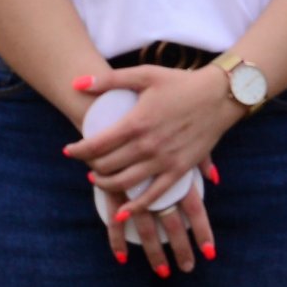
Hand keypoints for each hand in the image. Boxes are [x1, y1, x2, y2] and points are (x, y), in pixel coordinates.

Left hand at [63, 65, 235, 268]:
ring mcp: (165, 161)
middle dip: (90, 166)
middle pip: (107, 166)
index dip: (78, 150)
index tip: (68, 150)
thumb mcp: (143, 74)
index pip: (96, 145)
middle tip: (84, 162)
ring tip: (97, 180)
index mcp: (136, 122)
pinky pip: (155, 196)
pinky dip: (136, 207)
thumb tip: (76, 83)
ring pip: (126, 183)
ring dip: (106, 185)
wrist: (218, 96)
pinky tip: (123, 212)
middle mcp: (148, 146)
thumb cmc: (179, 82)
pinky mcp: (180, 171)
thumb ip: (108, 81)